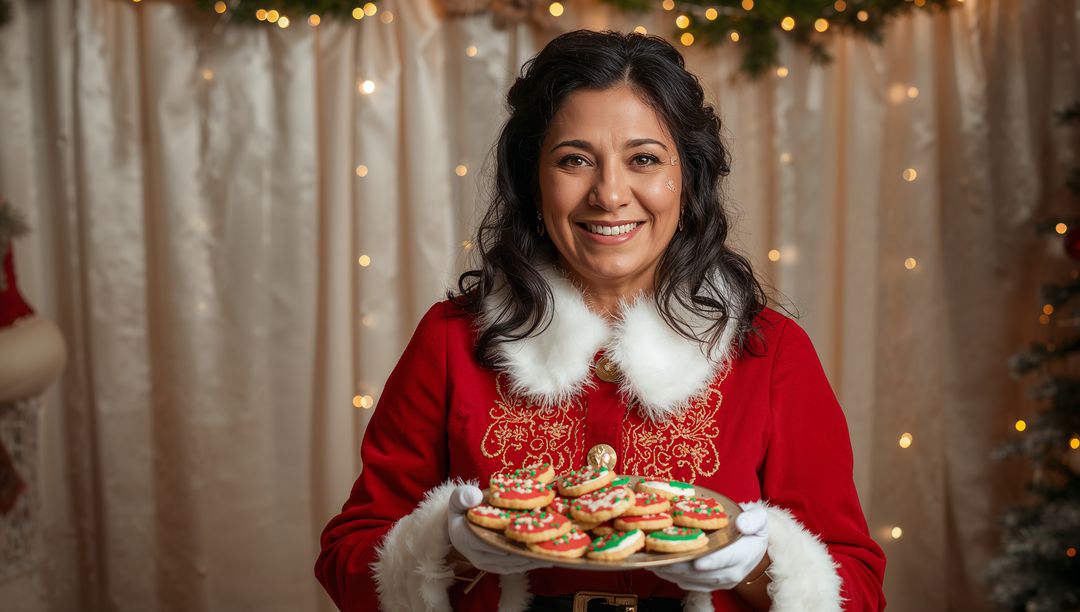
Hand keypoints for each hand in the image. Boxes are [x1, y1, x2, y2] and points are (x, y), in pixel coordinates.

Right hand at [446, 485, 552, 573]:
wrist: (459, 524)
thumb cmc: (461, 509)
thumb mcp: (458, 498)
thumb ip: (463, 496)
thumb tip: (474, 497)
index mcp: (466, 540)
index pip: (491, 543)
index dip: (512, 542)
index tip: (530, 538)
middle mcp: (477, 557)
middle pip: (507, 557)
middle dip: (528, 553)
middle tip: (548, 547)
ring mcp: (487, 564)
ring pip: (514, 565)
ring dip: (533, 560)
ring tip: (553, 554)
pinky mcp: (496, 567)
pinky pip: (515, 568)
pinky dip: (530, 563)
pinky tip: (546, 558)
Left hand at [650, 502, 768, 591]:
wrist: (752, 545)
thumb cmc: (752, 527)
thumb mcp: (759, 518)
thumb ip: (753, 519)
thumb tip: (742, 524)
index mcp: (744, 555)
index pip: (726, 559)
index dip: (711, 562)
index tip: (696, 562)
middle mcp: (732, 573)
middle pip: (701, 572)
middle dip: (679, 565)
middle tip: (659, 554)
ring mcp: (719, 581)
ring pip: (690, 579)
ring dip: (670, 571)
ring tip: (651, 559)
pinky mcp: (709, 585)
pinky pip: (687, 583)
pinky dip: (671, 575)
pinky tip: (657, 565)